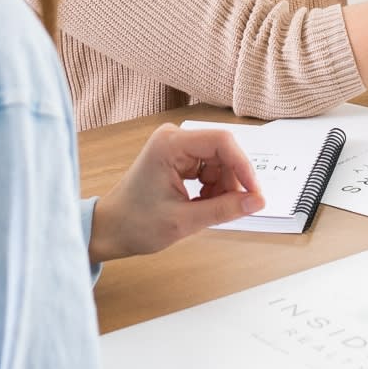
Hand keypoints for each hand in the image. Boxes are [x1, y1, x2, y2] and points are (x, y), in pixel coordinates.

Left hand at [88, 124, 263, 261]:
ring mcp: (175, 146)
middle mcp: (173, 138)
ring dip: (222, 188)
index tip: (255, 193)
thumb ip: (225, 209)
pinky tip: (201, 205)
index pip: (222, 142)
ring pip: (219, 162)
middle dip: (232, 182)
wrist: (110, 230)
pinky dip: (213, 188)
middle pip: (223, 152)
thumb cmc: (135, 224)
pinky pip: (209, 168)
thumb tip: (257, 201)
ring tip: (208, 211)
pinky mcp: (178, 157)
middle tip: (233, 209)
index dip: (244, 167)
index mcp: (170, 144)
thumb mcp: (185, 221)